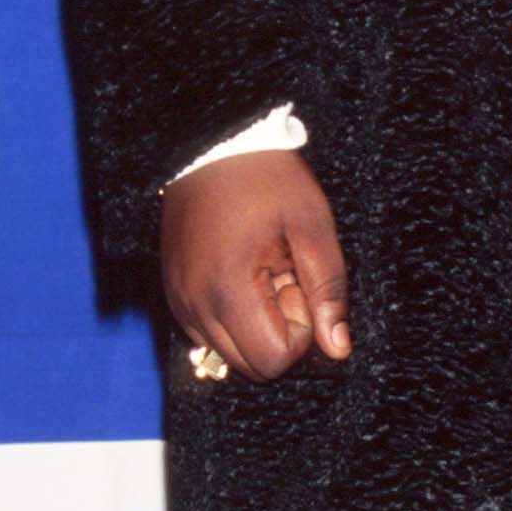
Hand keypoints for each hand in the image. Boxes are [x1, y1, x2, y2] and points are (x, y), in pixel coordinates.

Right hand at [160, 150, 350, 380]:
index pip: (273, 360)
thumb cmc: (267, 179)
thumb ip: (328, 290)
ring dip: (256, 325)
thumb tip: (337, 349)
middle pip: (250, 366)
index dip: (300, 329)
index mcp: (228, 290)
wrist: (214, 144)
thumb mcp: (312, 226)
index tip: (297, 280)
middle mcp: (194, 306)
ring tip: (263, 271)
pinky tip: (243, 273)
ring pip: (228, 355)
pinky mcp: (174, 293)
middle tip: (284, 276)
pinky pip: (207, 334)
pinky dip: (233, 317)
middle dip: (278, 331)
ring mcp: (179, 301)